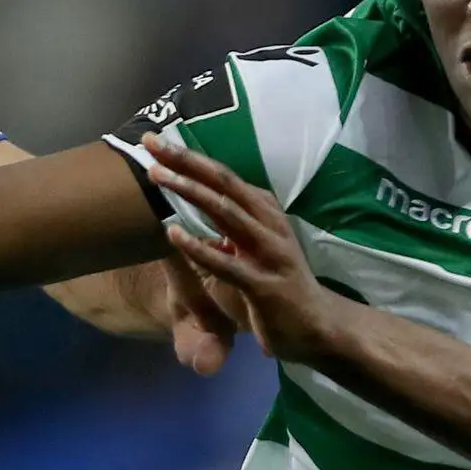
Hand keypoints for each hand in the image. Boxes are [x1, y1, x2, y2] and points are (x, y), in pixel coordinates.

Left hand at [147, 139, 341, 364]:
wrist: (319, 326)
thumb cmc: (282, 284)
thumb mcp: (256, 245)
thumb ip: (233, 224)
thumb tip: (204, 203)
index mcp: (265, 211)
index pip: (224, 176)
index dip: (190, 157)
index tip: (156, 142)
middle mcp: (269, 224)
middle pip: (224, 182)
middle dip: (186, 161)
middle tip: (151, 142)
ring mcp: (268, 253)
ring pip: (226, 212)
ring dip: (190, 191)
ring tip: (157, 176)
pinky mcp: (263, 286)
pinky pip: (226, 263)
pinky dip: (199, 248)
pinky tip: (172, 234)